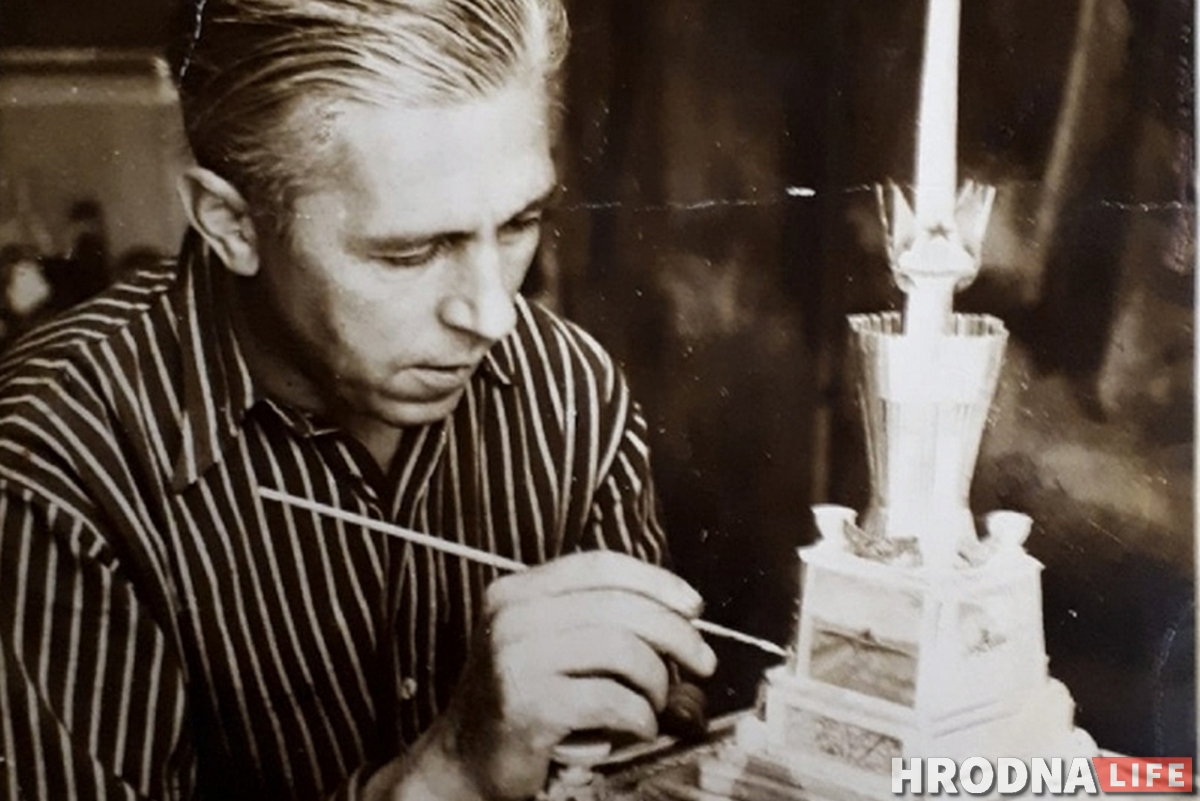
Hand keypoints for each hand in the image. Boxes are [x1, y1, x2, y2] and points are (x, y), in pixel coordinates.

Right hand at [433, 551, 716, 798]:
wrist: (462, 765)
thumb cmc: (519, 704)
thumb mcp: (544, 645)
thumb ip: (594, 621)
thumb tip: (680, 619)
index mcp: (517, 591)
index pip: (601, 566)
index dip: (657, 581)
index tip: (694, 606)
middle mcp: (512, 616)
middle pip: (620, 606)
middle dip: (675, 634)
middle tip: (702, 662)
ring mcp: (516, 659)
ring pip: (623, 651)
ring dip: (657, 682)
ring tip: (657, 704)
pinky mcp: (528, 705)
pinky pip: (612, 700)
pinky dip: (640, 717)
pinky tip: (639, 728)